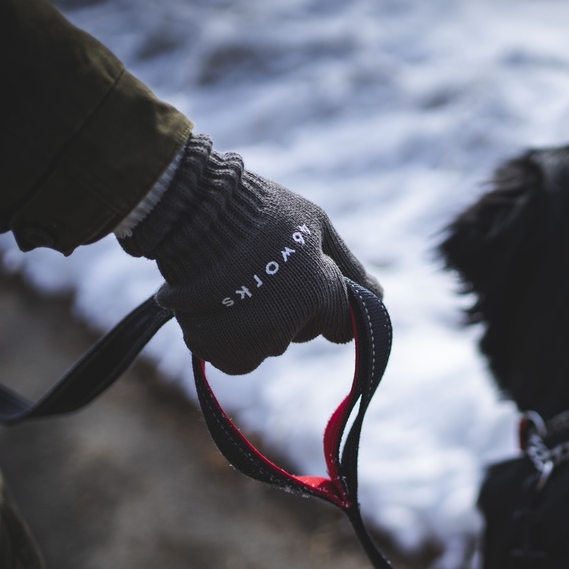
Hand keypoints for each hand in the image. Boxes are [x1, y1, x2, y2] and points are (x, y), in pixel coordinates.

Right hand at [119, 135, 381, 373]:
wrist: (189, 211)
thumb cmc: (259, 210)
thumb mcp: (316, 225)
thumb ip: (348, 266)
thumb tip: (379, 296)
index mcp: (318, 294)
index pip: (343, 326)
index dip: (330, 306)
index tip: (311, 287)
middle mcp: (287, 326)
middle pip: (302, 333)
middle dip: (291, 310)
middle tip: (263, 270)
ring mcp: (250, 343)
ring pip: (267, 346)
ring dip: (257, 323)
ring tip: (233, 281)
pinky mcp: (216, 352)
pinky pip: (235, 357)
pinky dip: (227, 338)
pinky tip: (217, 304)